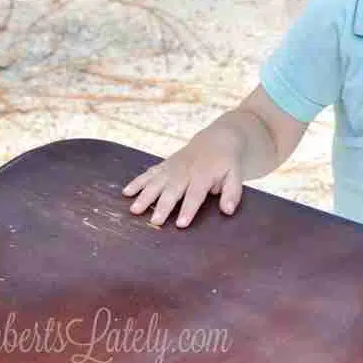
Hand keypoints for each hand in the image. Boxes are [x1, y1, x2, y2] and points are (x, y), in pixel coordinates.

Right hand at [122, 138, 243, 227]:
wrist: (216, 139)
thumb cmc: (226, 163)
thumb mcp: (236, 175)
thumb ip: (233, 193)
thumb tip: (228, 211)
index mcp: (204, 175)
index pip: (196, 194)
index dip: (188, 209)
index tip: (181, 224)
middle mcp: (186, 170)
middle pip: (173, 189)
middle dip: (163, 205)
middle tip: (155, 221)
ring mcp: (173, 167)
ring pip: (157, 181)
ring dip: (145, 195)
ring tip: (135, 209)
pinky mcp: (165, 165)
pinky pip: (149, 173)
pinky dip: (137, 181)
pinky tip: (126, 192)